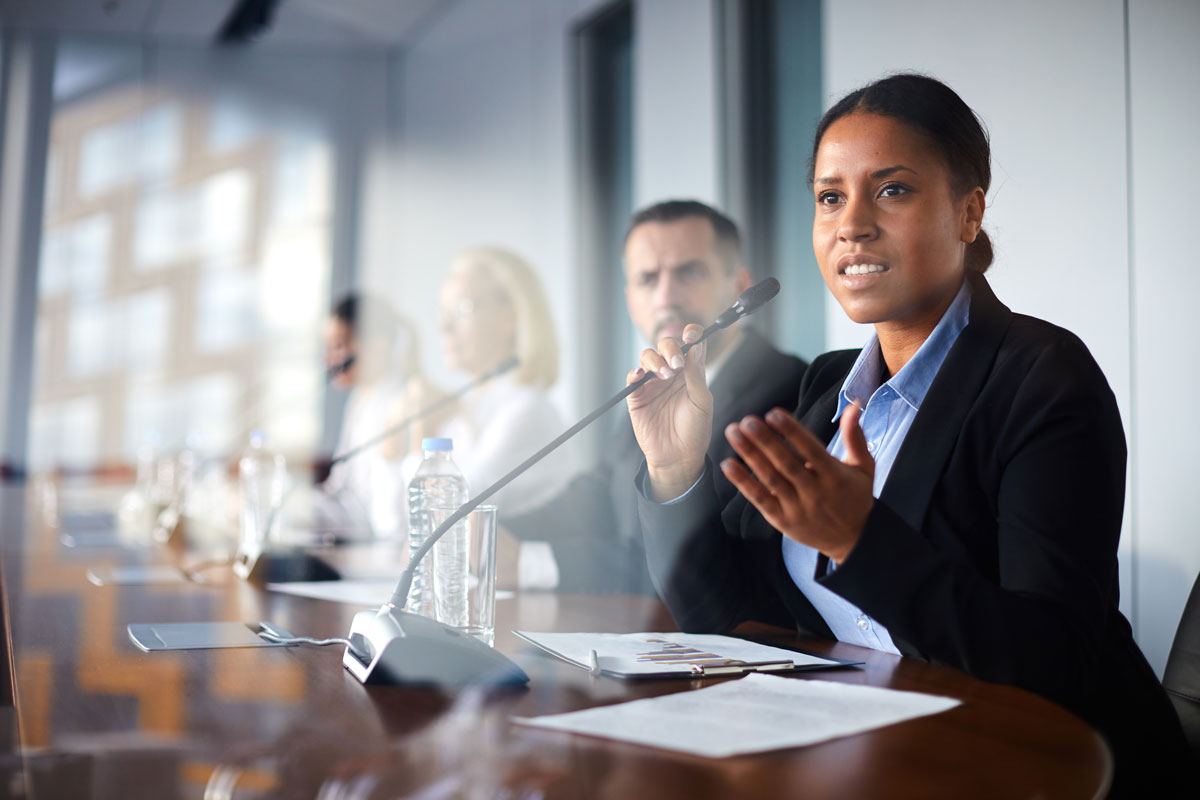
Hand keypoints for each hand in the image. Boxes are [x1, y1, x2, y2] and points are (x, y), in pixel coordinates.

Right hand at [626, 325, 711, 500]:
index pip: (691, 344)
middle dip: (670, 348)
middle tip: (676, 364)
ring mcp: (653, 383)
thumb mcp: (701, 402)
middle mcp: (671, 373)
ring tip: (664, 375)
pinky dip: (634, 372)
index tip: (692, 335)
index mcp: (691, 372)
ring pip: (647, 357)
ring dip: (655, 360)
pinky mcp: (637, 396)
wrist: (678, 457)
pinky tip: (641, 375)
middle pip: (666, 346)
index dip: (691, 334)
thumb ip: (696, 374)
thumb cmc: (695, 430)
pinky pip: (632, 378)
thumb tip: (693, 347)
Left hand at [720, 403, 874, 563]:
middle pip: (786, 463)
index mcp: (834, 476)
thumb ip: (855, 436)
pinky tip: (728, 465)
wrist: (854, 541)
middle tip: (747, 420)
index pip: (811, 450)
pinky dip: (743, 483)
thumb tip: (853, 405)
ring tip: (734, 433)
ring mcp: (797, 508)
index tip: (773, 414)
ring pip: (770, 479)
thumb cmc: (856, 497)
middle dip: (765, 441)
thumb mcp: (863, 467)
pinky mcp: (782, 520)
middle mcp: (815, 492)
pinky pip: (760, 499)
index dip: (792, 432)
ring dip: (750, 455)